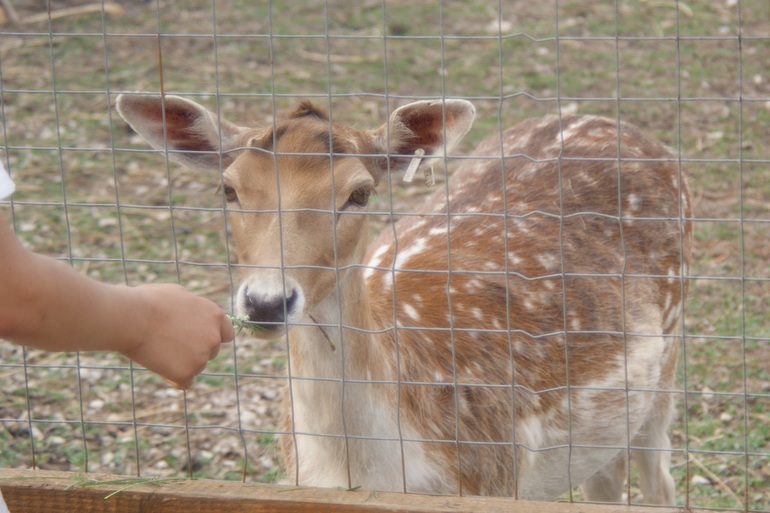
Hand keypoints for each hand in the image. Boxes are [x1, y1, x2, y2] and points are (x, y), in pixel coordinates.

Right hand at [120, 284, 234, 389]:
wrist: (131, 318)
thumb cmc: (149, 301)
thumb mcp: (179, 294)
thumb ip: (193, 308)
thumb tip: (193, 313)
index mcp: (215, 315)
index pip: (226, 334)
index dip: (212, 336)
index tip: (199, 339)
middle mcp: (213, 338)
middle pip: (211, 352)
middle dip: (196, 350)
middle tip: (171, 343)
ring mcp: (201, 357)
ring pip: (197, 367)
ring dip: (183, 363)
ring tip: (160, 350)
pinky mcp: (186, 373)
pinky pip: (185, 383)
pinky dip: (174, 378)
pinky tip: (161, 368)